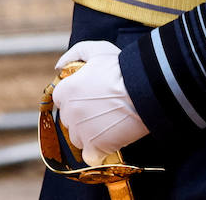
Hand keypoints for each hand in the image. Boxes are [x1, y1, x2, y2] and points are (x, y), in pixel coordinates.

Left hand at [51, 41, 148, 165]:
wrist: (147, 88)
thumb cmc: (123, 68)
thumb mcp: (99, 49)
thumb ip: (75, 52)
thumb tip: (58, 66)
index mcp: (66, 91)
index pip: (63, 99)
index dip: (79, 97)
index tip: (94, 95)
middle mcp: (69, 113)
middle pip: (71, 120)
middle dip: (84, 115)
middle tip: (107, 107)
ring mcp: (81, 133)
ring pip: (79, 138)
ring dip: (91, 133)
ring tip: (112, 122)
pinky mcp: (95, 147)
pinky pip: (90, 154)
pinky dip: (99, 150)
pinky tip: (111, 139)